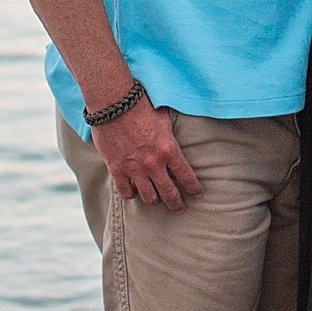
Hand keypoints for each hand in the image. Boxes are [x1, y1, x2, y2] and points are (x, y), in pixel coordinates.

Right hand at [93, 96, 202, 211]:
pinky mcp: (116, 168)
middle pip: (169, 194)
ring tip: (156, 198)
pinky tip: (134, 190)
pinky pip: (126, 192)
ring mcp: (134, 168)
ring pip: (148, 197)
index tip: (197, 193)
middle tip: (179, 208)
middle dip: (177, 204)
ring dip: (154, 199)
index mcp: (169, 149)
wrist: (114, 102)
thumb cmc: (141, 105)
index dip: (194, 188)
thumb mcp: (165, 118)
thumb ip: (171, 135)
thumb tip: (178, 140)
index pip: (187, 177)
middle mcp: (153, 163)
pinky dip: (131, 193)